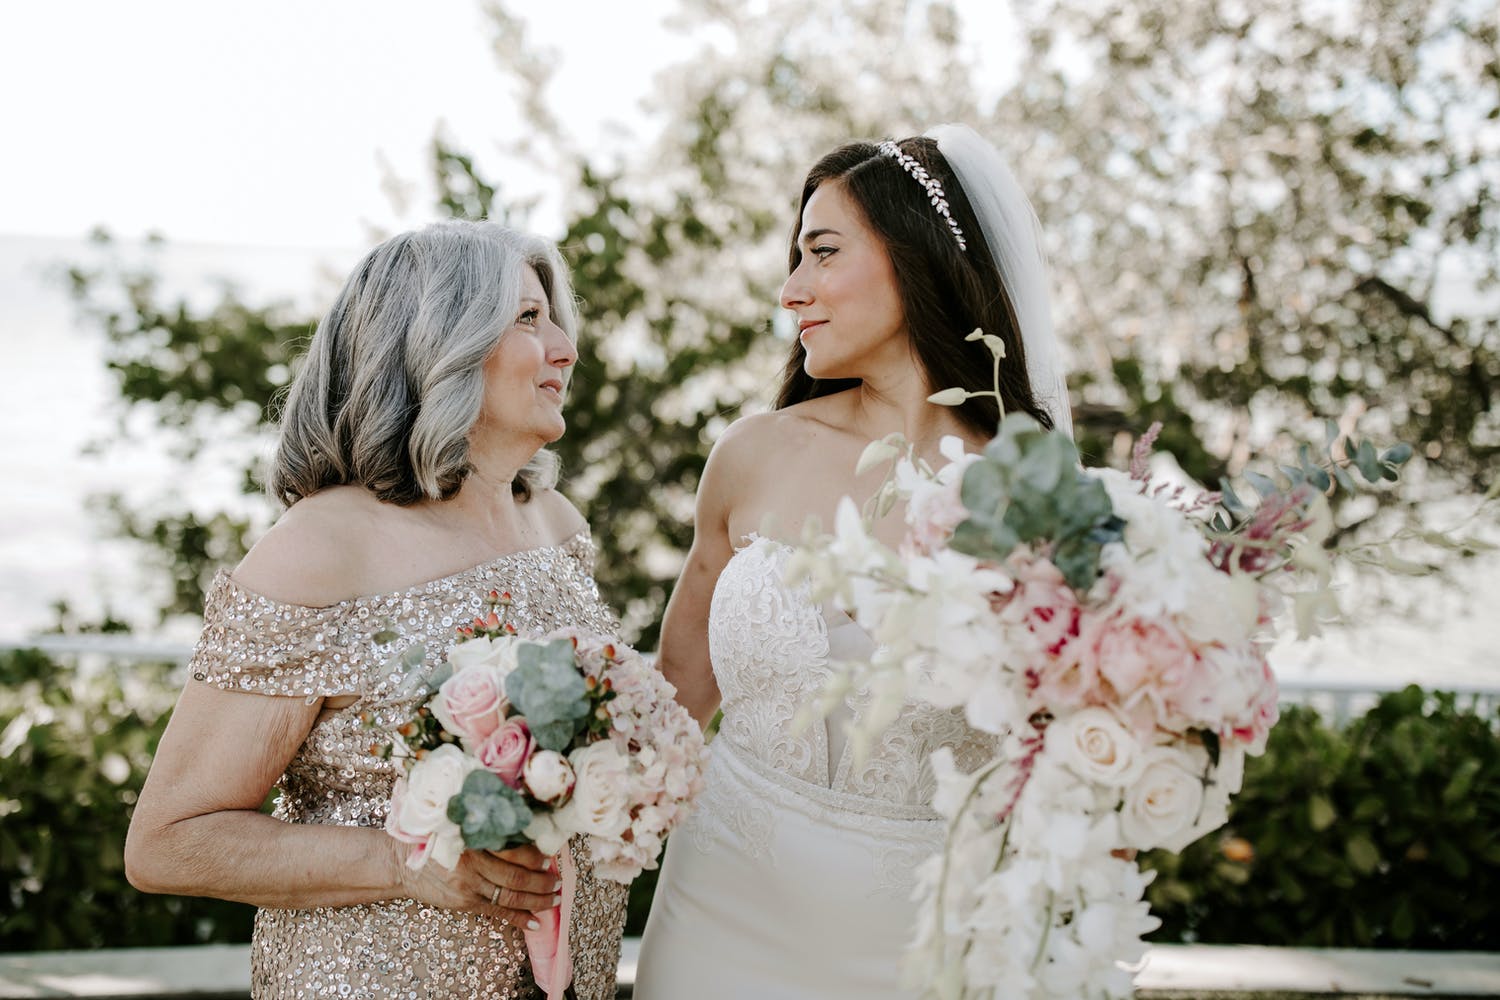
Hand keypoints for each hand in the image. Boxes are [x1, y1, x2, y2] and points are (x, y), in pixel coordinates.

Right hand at [396, 842, 560, 930]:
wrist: (401, 862)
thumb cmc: (434, 839)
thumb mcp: (459, 826)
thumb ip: (487, 831)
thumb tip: (527, 836)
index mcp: (475, 839)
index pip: (514, 849)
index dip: (535, 856)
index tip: (550, 857)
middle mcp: (473, 862)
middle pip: (516, 876)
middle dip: (543, 882)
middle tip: (559, 881)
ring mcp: (468, 885)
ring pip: (511, 896)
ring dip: (537, 900)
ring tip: (555, 899)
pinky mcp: (464, 903)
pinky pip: (497, 912)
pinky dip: (519, 918)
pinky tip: (535, 921)